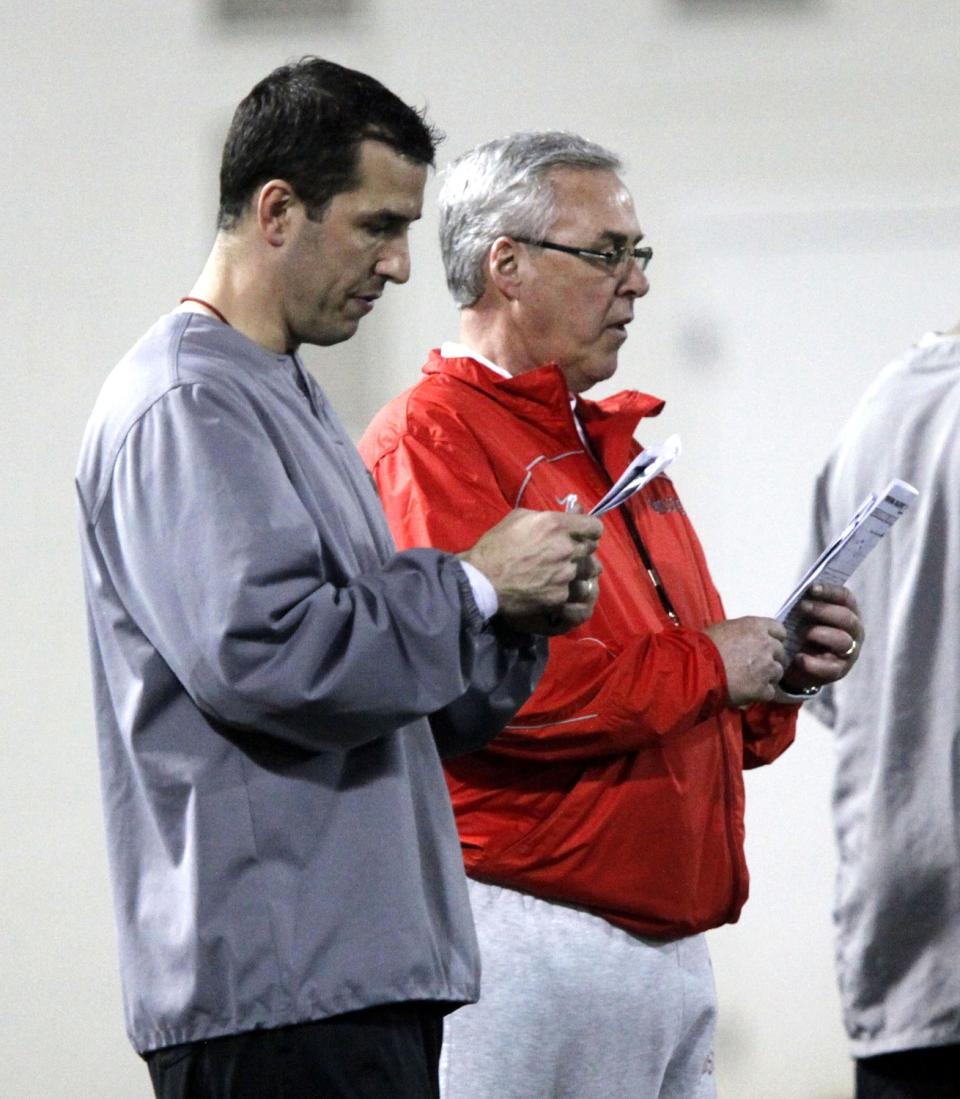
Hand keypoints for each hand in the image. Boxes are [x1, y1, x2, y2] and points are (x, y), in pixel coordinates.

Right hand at [460, 509, 602, 634]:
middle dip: (582, 550)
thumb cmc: (496, 545)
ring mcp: (565, 574)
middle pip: (592, 549)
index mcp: (557, 525)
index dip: (589, 530)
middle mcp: (567, 549)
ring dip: (579, 571)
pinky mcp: (560, 596)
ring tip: (565, 573)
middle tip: (567, 554)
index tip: (582, 534)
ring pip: (588, 572)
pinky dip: (565, 590)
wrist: (483, 580)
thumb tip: (563, 517)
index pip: (594, 527)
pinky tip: (551, 589)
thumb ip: (545, 516)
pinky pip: (572, 591)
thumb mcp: (518, 518)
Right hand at [704, 616, 787, 706]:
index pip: (779, 631)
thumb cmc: (704, 646)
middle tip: (756, 665)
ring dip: (767, 676)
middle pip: (780, 653)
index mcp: (757, 626)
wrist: (697, 668)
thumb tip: (745, 640)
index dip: (774, 639)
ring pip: (777, 673)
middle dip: (771, 658)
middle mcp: (767, 645)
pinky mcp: (763, 688)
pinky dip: (760, 693)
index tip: (766, 646)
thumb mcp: (724, 629)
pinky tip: (748, 692)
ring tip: (750, 680)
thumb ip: (743, 633)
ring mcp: (767, 667)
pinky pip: (770, 692)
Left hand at [780, 583, 863, 691]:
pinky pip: (831, 668)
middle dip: (823, 610)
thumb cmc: (798, 632)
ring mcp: (849, 652)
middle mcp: (853, 631)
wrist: (793, 665)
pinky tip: (799, 658)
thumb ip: (801, 605)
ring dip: (821, 634)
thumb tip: (793, 592)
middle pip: (846, 617)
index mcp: (846, 612)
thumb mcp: (799, 617)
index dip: (830, 591)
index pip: (845, 598)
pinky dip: (814, 663)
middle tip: (802, 606)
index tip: (811, 588)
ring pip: (843, 640)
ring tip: (801, 633)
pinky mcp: (839, 671)